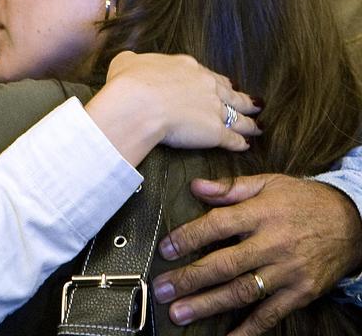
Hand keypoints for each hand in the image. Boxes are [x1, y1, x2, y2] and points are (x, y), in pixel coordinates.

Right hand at [87, 52, 259, 165]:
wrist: (138, 104)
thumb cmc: (129, 81)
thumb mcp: (127, 61)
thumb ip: (134, 61)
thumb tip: (131, 61)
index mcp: (187, 66)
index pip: (208, 75)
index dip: (217, 82)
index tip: (224, 86)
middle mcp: (206, 85)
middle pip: (231, 94)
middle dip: (244, 99)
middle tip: (256, 103)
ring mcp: (213, 108)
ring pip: (239, 116)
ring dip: (250, 122)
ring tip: (259, 126)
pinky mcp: (215, 132)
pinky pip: (233, 139)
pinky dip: (240, 143)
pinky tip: (245, 146)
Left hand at [152, 174, 361, 334]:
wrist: (352, 223)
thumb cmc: (303, 200)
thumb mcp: (268, 184)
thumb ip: (230, 188)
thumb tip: (195, 186)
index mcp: (261, 214)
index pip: (218, 225)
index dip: (188, 237)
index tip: (165, 249)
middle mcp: (272, 244)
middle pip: (225, 264)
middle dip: (190, 279)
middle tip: (162, 290)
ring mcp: (287, 271)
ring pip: (242, 291)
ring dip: (208, 304)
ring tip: (181, 313)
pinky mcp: (301, 292)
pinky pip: (271, 314)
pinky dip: (249, 328)